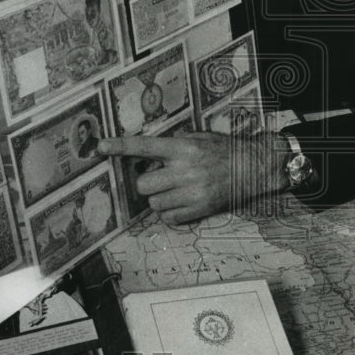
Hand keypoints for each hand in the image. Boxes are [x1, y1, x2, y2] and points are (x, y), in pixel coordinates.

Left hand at [99, 131, 290, 224]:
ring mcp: (192, 193)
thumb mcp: (200, 137)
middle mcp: (185, 170)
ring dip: (159, 198)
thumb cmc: (225, 150)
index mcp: (183, 148)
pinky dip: (170, 212)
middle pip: (143, 185)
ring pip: (154, 204)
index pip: (144, 147)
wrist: (254, 168)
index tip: (100, 147)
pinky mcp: (199, 209)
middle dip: (147, 183)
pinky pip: (168, 218)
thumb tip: (147, 154)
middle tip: (161, 178)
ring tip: (175, 190)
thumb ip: (174, 144)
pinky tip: (182, 201)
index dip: (120, 147)